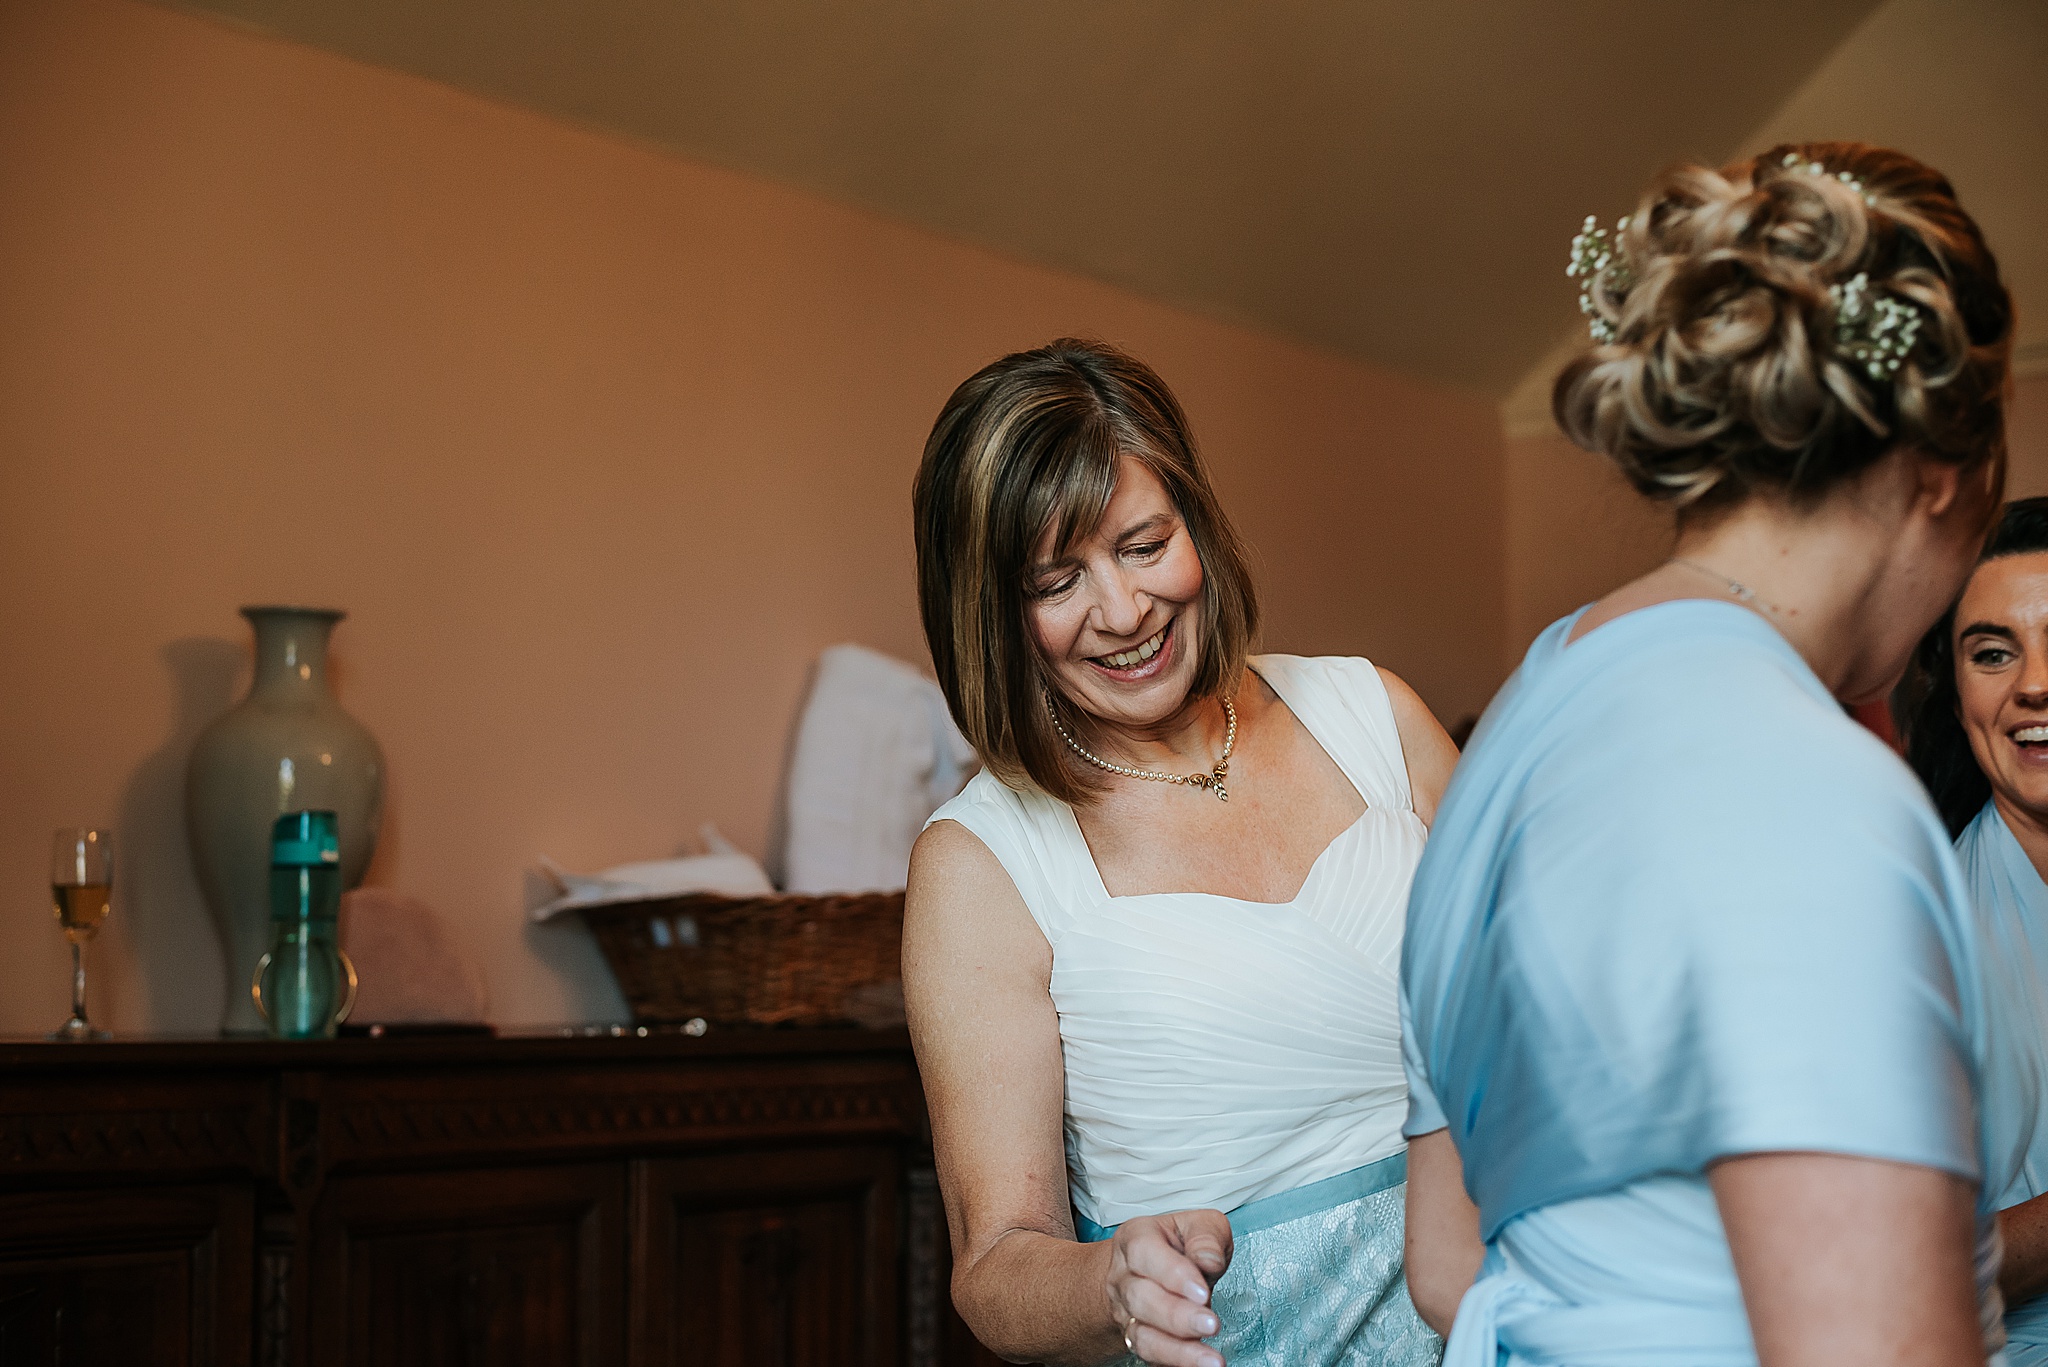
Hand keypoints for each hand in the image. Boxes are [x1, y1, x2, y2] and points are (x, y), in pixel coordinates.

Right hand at [1104, 1209, 1232, 1365]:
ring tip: (1211, 1360)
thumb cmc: (1180, 1244)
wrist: (1151, 1269)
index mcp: (1136, 1238)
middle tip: (1210, 1324)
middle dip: (1177, 1316)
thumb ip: (1206, 1238)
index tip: (1202, 1292)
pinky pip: (1151, 1357)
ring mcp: (1127, 1312)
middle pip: (1140, 1299)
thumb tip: (1209, 1261)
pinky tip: (1199, 1364)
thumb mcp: (1199, 1225)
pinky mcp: (1138, 1339)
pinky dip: (1176, 1363)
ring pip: (1142, 1336)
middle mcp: (1124, 1277)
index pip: (1145, 1253)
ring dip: (1177, 1351)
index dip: (1173, 1274)